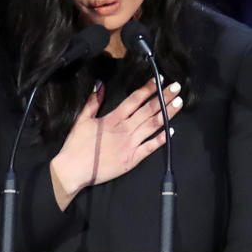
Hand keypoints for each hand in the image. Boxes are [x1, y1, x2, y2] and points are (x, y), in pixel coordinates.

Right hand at [50, 79, 182, 209]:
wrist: (73, 170)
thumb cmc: (76, 145)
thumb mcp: (82, 120)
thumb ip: (92, 102)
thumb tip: (99, 85)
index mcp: (113, 118)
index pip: (135, 99)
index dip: (148, 89)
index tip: (159, 80)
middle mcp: (125, 129)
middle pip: (148, 110)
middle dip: (163, 98)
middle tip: (176, 87)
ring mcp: (130, 144)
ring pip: (153, 125)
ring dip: (167, 114)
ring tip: (179, 103)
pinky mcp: (132, 159)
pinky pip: (150, 147)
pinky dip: (161, 139)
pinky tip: (171, 131)